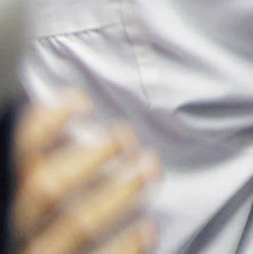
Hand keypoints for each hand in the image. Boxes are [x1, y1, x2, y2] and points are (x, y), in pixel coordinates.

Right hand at [12, 92, 159, 253]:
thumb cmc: (62, 229)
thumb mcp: (53, 198)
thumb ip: (59, 166)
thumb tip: (75, 119)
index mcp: (16, 201)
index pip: (22, 156)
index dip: (45, 124)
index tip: (81, 101)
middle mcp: (23, 230)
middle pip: (45, 189)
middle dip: (90, 157)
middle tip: (127, 137)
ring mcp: (45, 253)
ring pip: (76, 224)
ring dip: (119, 192)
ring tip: (150, 169)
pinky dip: (127, 244)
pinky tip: (148, 227)